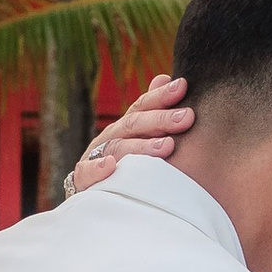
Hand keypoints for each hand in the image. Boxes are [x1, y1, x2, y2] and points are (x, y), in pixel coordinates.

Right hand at [68, 73, 192, 192]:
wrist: (94, 195)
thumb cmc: (126, 162)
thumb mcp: (139, 136)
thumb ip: (153, 110)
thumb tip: (165, 76)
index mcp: (126, 127)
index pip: (143, 106)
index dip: (161, 96)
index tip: (183, 86)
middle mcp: (111, 137)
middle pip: (134, 124)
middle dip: (161, 119)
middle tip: (187, 117)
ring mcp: (96, 157)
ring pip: (118, 148)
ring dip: (141, 146)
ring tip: (167, 146)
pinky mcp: (84, 181)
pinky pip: (87, 173)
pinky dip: (97, 169)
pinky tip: (110, 165)